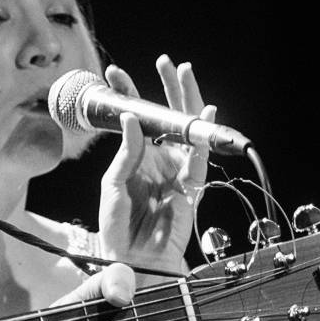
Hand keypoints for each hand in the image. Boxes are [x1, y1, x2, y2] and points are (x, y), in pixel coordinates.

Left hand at [97, 55, 212, 275]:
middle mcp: (158, 158)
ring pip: (187, 128)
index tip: (114, 72)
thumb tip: (131, 117)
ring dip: (187, 100)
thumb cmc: (118, 226)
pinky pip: (200, 156)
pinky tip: (206, 112)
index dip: (128, 94)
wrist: (132, 258)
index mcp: (137, 157)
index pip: (135, 118)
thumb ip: (126, 152)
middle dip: (167, 88)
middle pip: (167, 117)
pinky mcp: (191, 184)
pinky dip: (204, 135)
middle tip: (165, 62)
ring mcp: (176, 169)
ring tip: (183, 72)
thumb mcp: (113, 184)